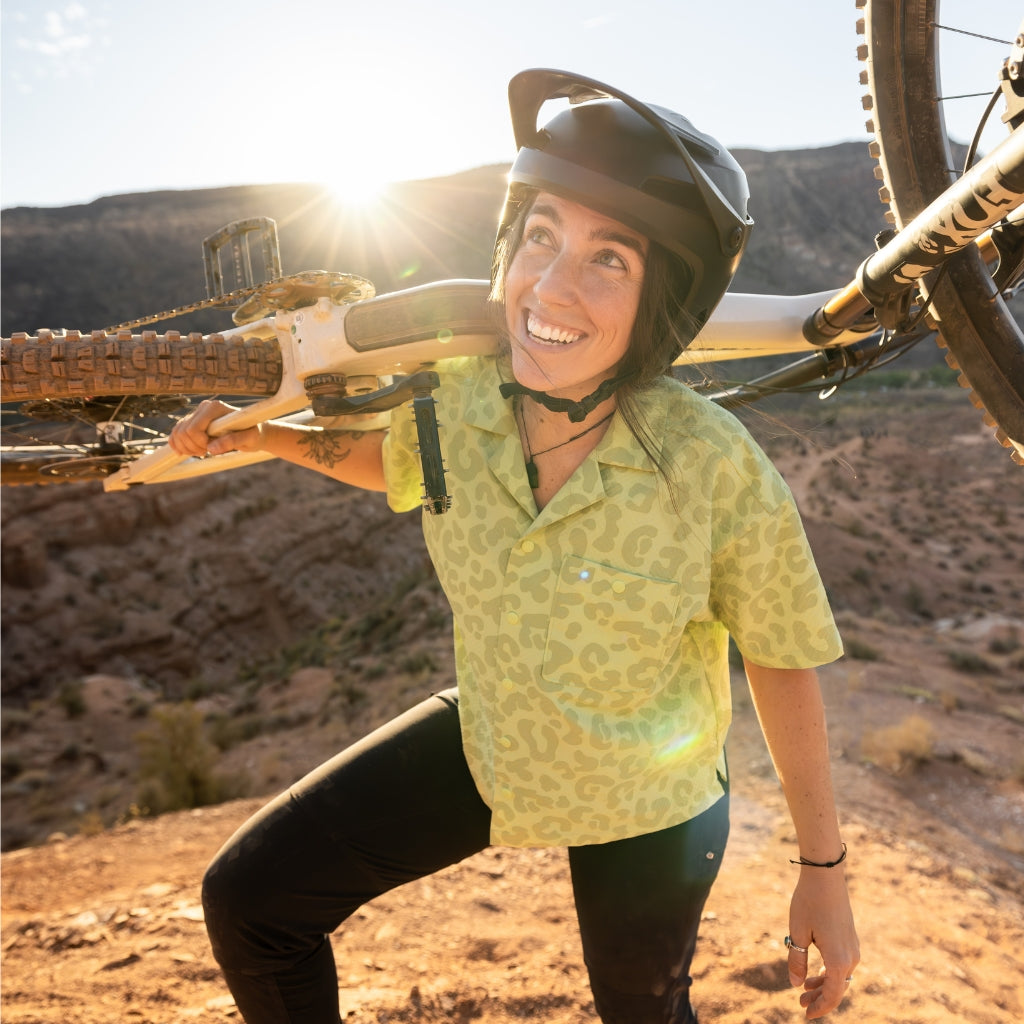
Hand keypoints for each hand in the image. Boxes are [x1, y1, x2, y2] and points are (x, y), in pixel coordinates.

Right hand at [168, 399, 262, 457]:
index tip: (212, 449)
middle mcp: (204, 407)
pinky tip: (188, 452)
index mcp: (215, 408)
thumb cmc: (253, 434)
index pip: (193, 428)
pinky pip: (176, 434)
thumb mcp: (248, 439)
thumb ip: (232, 441)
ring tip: (203, 452)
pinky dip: (178, 445)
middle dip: (193, 447)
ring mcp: (197, 413)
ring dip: (187, 448)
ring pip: (177, 433)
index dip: (200, 443)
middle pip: (183, 431)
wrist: (253, 432)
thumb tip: (211, 449)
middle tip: (208, 452)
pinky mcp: (193, 421)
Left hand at [786, 870, 858, 1018]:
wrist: (825, 875)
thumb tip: (796, 984)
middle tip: (799, 1003)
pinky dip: (828, 972)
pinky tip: (815, 972)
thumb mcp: (797, 933)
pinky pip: (841, 964)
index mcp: (839, 960)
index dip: (819, 1008)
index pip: (831, 996)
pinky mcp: (850, 938)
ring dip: (823, 985)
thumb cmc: (808, 902)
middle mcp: (851, 957)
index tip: (805, 1015)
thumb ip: (797, 961)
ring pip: (839, 976)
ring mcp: (853, 947)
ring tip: (803, 989)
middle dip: (819, 998)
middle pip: (836, 988)